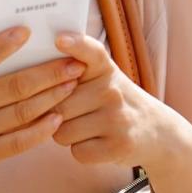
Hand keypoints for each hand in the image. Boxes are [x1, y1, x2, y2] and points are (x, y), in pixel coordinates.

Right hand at [0, 26, 85, 192]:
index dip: (3, 46)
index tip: (28, 31)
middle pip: (14, 87)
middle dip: (49, 72)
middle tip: (75, 62)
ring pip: (22, 112)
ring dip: (52, 97)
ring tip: (73, 83)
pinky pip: (18, 143)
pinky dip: (40, 131)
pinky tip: (57, 117)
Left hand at [53, 32, 191, 192]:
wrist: (156, 131)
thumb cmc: (114, 101)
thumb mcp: (103, 77)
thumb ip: (74, 68)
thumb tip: (34, 72)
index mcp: (105, 68)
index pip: (91, 51)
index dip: (75, 44)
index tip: (60, 40)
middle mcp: (112, 90)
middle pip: (58, 105)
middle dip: (55, 114)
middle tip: (74, 112)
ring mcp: (117, 118)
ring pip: (62, 132)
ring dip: (66, 134)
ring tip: (86, 126)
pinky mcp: (119, 146)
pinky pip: (77, 152)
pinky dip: (81, 151)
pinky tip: (96, 141)